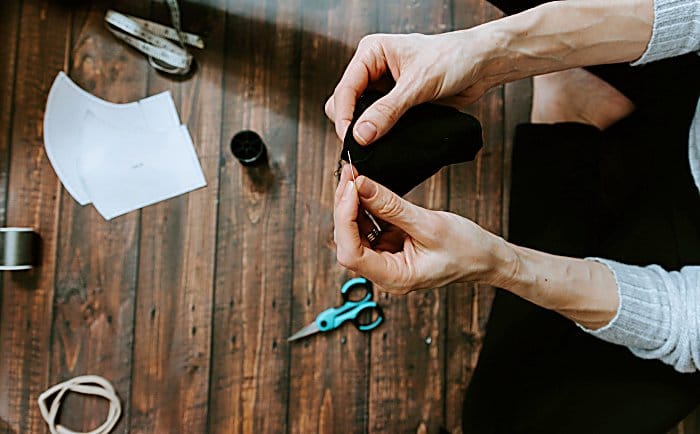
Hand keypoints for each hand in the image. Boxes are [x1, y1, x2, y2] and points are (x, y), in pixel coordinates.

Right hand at [325, 31, 493, 145]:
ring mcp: (383, 89)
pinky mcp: (396, 105)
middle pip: (345, 104)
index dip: (345, 116)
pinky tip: (385, 145)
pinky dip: (380, 136)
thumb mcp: (418, 84)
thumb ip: (388, 110)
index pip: (345, 88)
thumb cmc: (454, 58)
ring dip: (366, 132)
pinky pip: (378, 124)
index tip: (351, 140)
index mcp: (371, 53)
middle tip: (362, 146)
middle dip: (352, 125)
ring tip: (374, 148)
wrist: (482, 65)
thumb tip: (361, 135)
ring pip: (359, 116)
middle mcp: (373, 69)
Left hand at [333, 164, 505, 293]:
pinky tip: (366, 188)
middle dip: (345, 207)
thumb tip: (361, 185)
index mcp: (394, 277)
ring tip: (356, 176)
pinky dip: (365, 206)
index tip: (351, 189)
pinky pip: (369, 225)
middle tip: (350, 175)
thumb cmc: (466, 249)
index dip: (345, 220)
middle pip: (347, 241)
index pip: (351, 254)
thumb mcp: (428, 224)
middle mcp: (384, 272)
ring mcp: (385, 259)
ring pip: (355, 231)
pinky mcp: (389, 245)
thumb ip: (391, 206)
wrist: (487, 257)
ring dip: (353, 203)